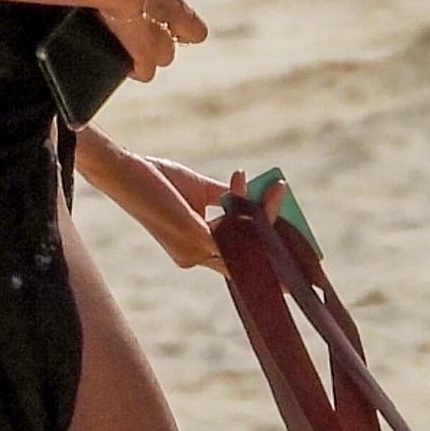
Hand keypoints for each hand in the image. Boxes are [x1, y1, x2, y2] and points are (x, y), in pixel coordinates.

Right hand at [96, 0, 206, 83]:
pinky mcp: (148, 52)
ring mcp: (162, 32)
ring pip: (168, 53)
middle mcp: (174, 5)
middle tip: (157, 33)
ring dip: (156, 54)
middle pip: (194, 30)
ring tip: (137, 54)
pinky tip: (128, 68)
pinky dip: (138, 70)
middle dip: (180, 33)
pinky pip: (147, 70)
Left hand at [100, 151, 288, 274]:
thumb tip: (257, 196)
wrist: (127, 172)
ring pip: (247, 241)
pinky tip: (268, 193)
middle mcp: (196, 257)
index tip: (290, 249)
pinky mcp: (196, 239)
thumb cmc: (157, 180)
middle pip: (248, 255)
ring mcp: (196, 251)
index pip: (236, 258)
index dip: (263, 256)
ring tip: (281, 189)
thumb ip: (228, 198)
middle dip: (276, 242)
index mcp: (195, 249)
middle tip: (302, 236)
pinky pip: (239, 230)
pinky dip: (257, 210)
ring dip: (269, 214)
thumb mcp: (200, 190)